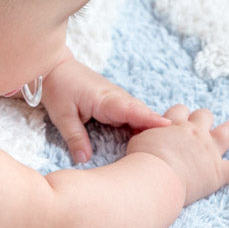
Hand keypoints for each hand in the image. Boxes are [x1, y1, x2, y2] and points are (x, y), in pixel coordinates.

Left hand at [41, 56, 171, 164]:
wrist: (55, 67)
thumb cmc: (58, 88)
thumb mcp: (63, 116)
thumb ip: (75, 138)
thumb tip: (84, 160)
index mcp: (106, 99)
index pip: (133, 110)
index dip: (151, 120)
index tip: (169, 126)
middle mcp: (117, 98)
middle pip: (143, 114)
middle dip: (158, 129)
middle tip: (173, 147)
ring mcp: (118, 100)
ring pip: (140, 115)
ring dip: (152, 128)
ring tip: (166, 147)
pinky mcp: (115, 103)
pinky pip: (134, 115)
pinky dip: (142, 125)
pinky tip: (149, 140)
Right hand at [126, 104, 228, 205]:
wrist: (152, 177)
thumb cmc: (138, 163)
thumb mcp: (131, 145)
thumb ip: (136, 139)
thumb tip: (117, 143)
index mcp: (174, 125)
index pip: (176, 111)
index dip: (174, 119)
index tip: (169, 128)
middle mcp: (195, 132)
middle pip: (204, 114)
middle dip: (201, 121)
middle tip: (193, 133)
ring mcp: (209, 150)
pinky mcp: (219, 171)